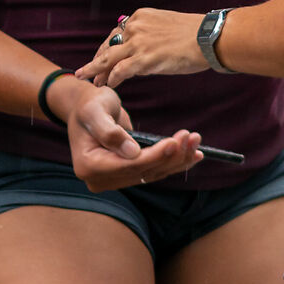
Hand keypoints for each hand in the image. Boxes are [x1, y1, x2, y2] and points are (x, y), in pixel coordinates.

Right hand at [48, 77, 201, 190]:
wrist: (87, 108)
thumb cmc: (89, 105)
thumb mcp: (94, 111)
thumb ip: (109, 132)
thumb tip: (132, 152)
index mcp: (88, 167)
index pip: (128, 166)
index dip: (153, 156)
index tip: (174, 142)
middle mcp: (101, 179)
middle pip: (143, 172)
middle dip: (171, 155)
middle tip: (192, 136)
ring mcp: (115, 178)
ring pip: (153, 173)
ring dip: (178, 159)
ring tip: (196, 140)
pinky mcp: (128, 174)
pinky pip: (154, 171)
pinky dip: (174, 162)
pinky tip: (194, 154)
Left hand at [80, 10, 205, 88]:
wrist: (210, 37)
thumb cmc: (197, 35)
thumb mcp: (168, 27)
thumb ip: (152, 35)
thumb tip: (146, 51)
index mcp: (141, 16)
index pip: (118, 33)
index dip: (108, 47)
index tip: (103, 56)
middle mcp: (136, 26)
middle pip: (108, 45)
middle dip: (97, 60)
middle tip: (87, 71)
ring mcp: (138, 43)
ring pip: (108, 59)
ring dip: (96, 71)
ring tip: (89, 80)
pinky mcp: (144, 59)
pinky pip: (120, 71)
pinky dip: (112, 79)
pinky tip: (109, 85)